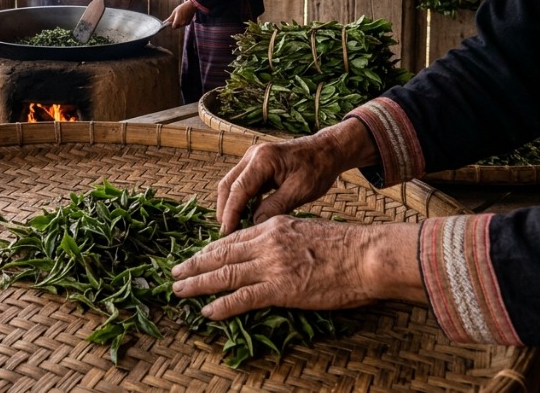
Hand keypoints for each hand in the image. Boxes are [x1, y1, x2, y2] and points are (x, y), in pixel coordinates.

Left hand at [165, 0, 195, 28]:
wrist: (191, 6)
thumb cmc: (182, 7)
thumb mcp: (175, 11)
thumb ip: (171, 18)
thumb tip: (166, 21)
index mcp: (178, 20)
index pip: (173, 27)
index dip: (171, 25)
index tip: (169, 23)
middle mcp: (182, 23)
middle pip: (176, 27)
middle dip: (174, 24)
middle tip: (174, 18)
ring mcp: (186, 23)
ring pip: (179, 26)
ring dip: (178, 23)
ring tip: (179, 16)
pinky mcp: (188, 23)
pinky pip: (183, 24)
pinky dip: (182, 22)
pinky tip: (183, 17)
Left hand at [171, 217, 424, 318]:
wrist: (366, 255)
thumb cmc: (346, 246)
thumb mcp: (306, 230)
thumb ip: (283, 238)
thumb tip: (272, 250)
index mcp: (272, 227)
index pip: (232, 239)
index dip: (209, 250)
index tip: (194, 257)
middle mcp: (265, 243)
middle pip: (220, 254)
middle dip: (194, 264)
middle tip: (174, 273)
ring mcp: (271, 266)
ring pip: (224, 275)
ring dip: (197, 283)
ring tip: (179, 290)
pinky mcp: (280, 289)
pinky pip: (242, 298)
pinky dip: (222, 306)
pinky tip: (207, 312)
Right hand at [216, 120, 378, 234]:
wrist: (327, 150)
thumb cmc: (318, 169)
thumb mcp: (300, 191)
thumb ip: (275, 207)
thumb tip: (254, 224)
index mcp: (263, 159)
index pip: (238, 189)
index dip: (230, 213)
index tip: (227, 233)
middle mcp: (252, 155)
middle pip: (228, 186)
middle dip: (225, 210)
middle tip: (227, 235)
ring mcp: (252, 158)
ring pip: (231, 184)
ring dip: (231, 205)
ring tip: (235, 228)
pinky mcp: (256, 164)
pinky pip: (241, 183)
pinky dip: (241, 200)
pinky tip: (246, 215)